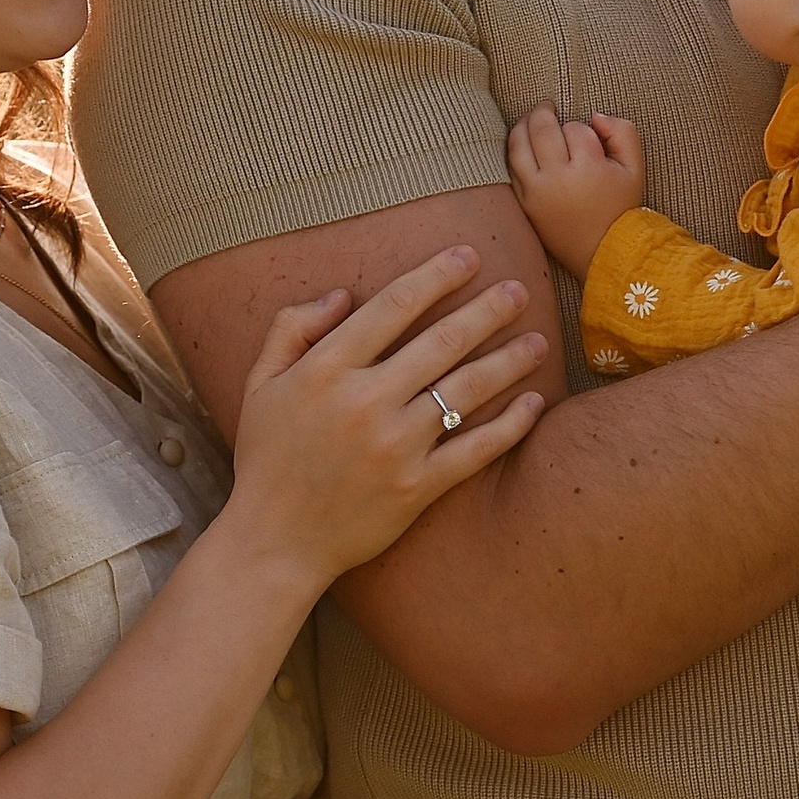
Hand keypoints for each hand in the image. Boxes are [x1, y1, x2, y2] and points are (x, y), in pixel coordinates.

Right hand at [225, 245, 548, 587]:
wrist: (273, 541)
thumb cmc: (266, 458)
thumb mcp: (260, 384)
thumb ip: (292, 327)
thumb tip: (342, 294)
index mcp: (325, 370)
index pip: (393, 307)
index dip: (436, 276)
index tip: (468, 256)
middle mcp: (364, 402)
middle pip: (441, 341)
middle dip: (487, 310)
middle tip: (519, 289)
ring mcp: (394, 447)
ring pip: (466, 390)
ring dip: (508, 361)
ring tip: (539, 341)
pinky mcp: (416, 488)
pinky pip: (474, 450)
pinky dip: (510, 426)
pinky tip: (533, 403)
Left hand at [506, 107, 646, 278]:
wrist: (603, 253)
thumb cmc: (620, 208)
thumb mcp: (635, 168)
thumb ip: (622, 132)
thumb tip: (595, 116)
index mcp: (587, 168)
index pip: (575, 128)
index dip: (582, 129)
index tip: (589, 141)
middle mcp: (557, 178)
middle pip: (540, 128)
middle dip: (543, 112)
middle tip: (547, 107)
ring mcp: (536, 192)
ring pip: (518, 144)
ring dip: (522, 125)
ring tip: (532, 120)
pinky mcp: (524, 204)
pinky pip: (511, 168)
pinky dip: (515, 151)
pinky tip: (523, 144)